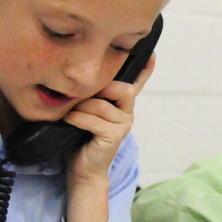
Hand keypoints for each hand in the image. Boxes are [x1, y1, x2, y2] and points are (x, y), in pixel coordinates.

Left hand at [64, 57, 155, 221]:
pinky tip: (69, 121)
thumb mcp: (83, 110)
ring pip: (102, 104)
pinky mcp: (115, 136)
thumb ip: (88, 96)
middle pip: (123, 88)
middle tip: (80, 97)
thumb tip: (76, 76)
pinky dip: (78, 119)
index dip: (145, 69)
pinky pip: (95, 120)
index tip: (151, 53)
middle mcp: (127, 112)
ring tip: (69, 114)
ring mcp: (124, 124)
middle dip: (100, 88)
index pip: (136, 83)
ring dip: (81, 108)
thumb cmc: (79, 137)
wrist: (81, 168)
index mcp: (120, 104)